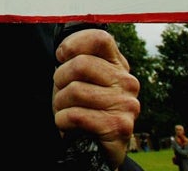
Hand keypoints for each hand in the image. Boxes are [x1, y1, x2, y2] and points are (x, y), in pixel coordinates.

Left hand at [53, 28, 139, 167]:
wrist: (97, 148)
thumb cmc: (85, 107)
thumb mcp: (81, 78)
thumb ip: (78, 59)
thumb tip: (63, 50)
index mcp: (118, 64)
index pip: (100, 39)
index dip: (73, 44)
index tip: (61, 56)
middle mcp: (127, 82)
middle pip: (80, 64)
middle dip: (60, 78)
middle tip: (62, 91)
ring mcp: (126, 104)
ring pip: (75, 90)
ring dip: (60, 102)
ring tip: (66, 109)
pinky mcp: (119, 126)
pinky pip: (76, 115)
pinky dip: (63, 119)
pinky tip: (67, 123)